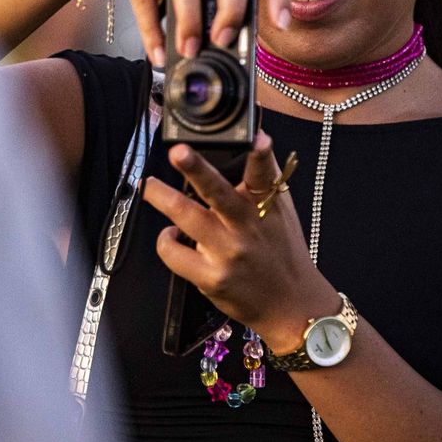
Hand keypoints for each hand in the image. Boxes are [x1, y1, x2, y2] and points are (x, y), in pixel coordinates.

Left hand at [142, 132, 332, 350]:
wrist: (291, 305)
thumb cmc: (282, 252)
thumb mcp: (281, 212)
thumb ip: (265, 177)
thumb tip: (254, 135)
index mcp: (266, 207)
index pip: (264, 175)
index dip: (260, 154)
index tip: (256, 137)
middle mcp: (247, 228)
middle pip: (218, 193)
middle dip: (196, 169)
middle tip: (177, 151)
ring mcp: (228, 253)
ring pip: (187, 217)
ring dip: (162, 197)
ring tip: (149, 186)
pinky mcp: (211, 277)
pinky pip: (174, 253)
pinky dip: (165, 240)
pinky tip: (169, 235)